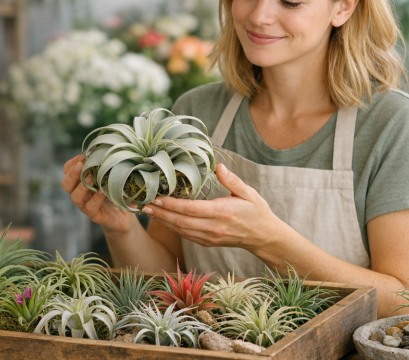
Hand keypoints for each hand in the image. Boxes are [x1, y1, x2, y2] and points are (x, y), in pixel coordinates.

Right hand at [62, 154, 136, 234]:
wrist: (125, 215)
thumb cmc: (116, 192)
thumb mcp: (111, 175)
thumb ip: (107, 164)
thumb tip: (110, 146)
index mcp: (81, 182)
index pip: (67, 171)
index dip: (72, 163)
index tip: (83, 155)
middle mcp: (80, 194)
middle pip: (66, 184)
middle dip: (71, 174)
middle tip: (81, 165)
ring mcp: (86, 206)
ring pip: (75, 197)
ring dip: (82, 186)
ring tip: (92, 178)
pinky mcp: (95, 216)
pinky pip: (90, 207)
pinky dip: (95, 199)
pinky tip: (102, 192)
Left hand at [141, 163, 283, 251]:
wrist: (264, 237)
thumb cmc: (257, 212)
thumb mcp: (248, 193)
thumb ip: (232, 180)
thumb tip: (218, 166)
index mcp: (222, 212)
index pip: (191, 209)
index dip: (172, 205)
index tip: (157, 198)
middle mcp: (213, 227)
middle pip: (181, 222)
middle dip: (161, 214)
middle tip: (144, 204)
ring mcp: (210, 237)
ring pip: (181, 230)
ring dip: (163, 221)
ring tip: (148, 211)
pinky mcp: (208, 242)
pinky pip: (187, 236)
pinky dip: (173, 228)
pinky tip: (163, 220)